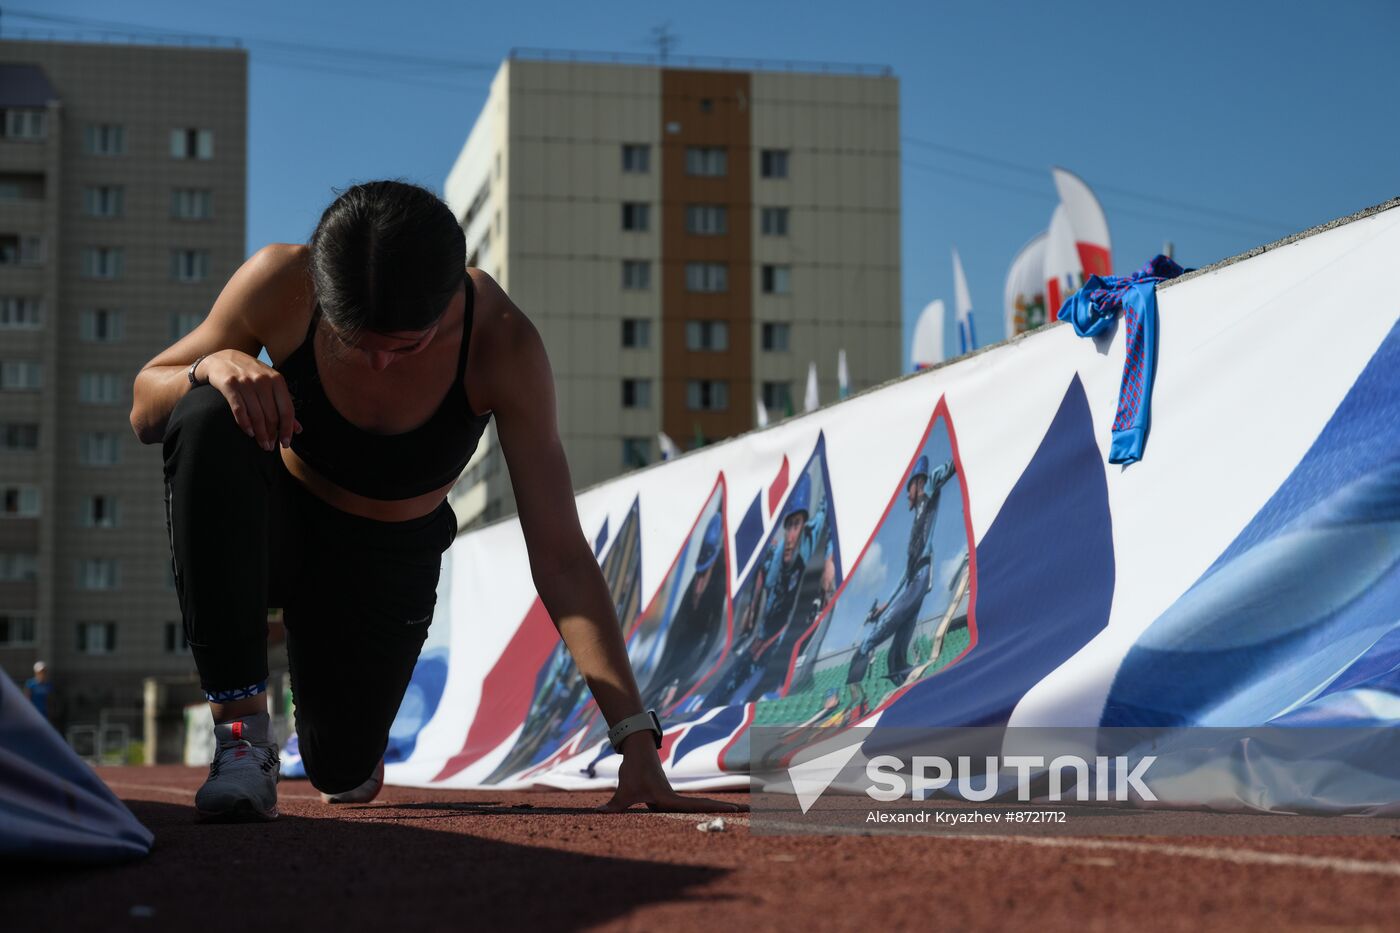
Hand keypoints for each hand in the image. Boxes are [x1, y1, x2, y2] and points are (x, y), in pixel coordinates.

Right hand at [203, 349, 301, 450]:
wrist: (222, 359)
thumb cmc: (250, 374)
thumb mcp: (270, 384)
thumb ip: (283, 405)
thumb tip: (298, 429)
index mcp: (277, 380)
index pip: (287, 410)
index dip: (287, 429)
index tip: (285, 444)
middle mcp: (263, 380)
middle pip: (271, 415)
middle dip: (272, 434)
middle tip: (270, 447)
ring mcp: (246, 382)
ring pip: (256, 415)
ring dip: (260, 433)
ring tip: (262, 444)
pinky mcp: (229, 385)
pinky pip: (239, 410)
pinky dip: (245, 424)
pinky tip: (249, 433)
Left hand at [598, 733, 747, 813]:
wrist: (636, 749)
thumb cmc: (632, 770)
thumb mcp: (623, 791)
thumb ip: (613, 806)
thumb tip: (599, 815)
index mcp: (669, 798)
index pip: (697, 807)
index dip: (716, 810)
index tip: (737, 811)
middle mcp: (674, 798)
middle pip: (704, 807)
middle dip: (725, 810)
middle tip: (748, 812)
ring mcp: (672, 797)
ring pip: (697, 806)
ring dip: (716, 810)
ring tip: (740, 812)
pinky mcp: (665, 796)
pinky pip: (685, 807)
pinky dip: (701, 810)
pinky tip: (709, 815)